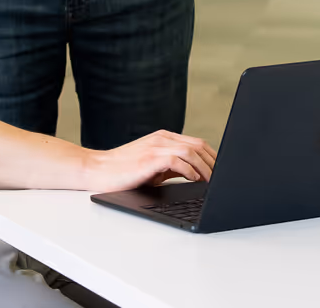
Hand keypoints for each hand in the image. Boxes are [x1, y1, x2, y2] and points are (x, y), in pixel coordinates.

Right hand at [82, 130, 216, 190]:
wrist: (98, 170)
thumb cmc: (125, 171)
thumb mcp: (153, 167)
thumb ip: (172, 167)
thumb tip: (196, 175)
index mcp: (164, 138)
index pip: (197, 143)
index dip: (212, 157)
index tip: (221, 171)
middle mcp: (162, 139)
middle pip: (198, 145)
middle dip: (213, 163)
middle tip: (221, 179)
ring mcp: (155, 147)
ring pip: (191, 151)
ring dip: (205, 168)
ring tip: (210, 181)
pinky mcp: (149, 158)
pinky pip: (177, 161)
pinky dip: (190, 170)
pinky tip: (194, 179)